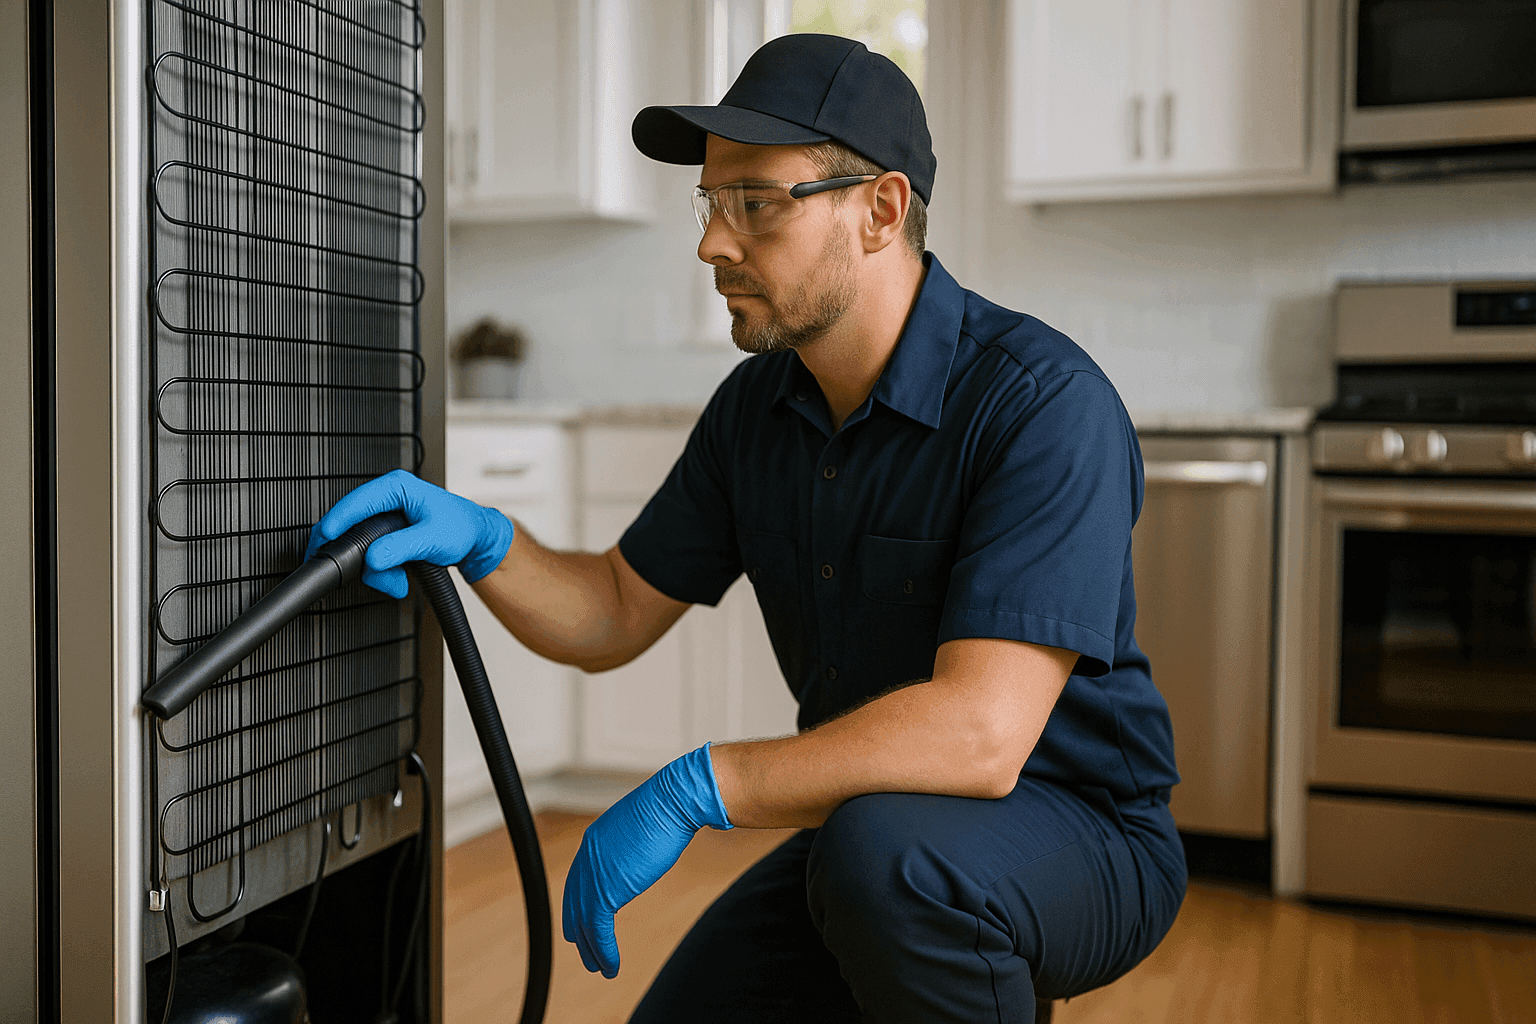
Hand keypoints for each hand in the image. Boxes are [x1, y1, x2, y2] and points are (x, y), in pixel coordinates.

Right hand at [306, 469, 513, 597]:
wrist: (476, 540)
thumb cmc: (462, 528)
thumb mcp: (432, 538)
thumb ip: (401, 547)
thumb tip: (374, 558)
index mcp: (397, 487)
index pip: (356, 501)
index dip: (337, 521)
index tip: (324, 540)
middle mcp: (387, 498)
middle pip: (352, 526)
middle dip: (358, 557)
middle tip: (361, 575)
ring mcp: (386, 516)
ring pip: (361, 545)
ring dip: (375, 570)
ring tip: (397, 583)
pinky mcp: (387, 533)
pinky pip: (371, 553)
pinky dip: (381, 571)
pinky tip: (398, 579)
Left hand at [563, 744, 732, 977]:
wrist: (674, 802)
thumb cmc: (670, 807)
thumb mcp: (643, 827)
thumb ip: (633, 844)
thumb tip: (645, 847)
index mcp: (595, 840)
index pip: (578, 879)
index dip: (578, 903)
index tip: (582, 919)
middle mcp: (588, 857)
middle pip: (575, 901)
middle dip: (578, 928)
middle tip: (582, 949)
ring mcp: (595, 874)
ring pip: (584, 921)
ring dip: (591, 948)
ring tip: (598, 967)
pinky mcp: (607, 890)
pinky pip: (599, 930)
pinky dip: (604, 951)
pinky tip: (611, 966)